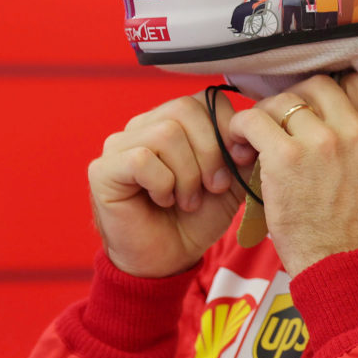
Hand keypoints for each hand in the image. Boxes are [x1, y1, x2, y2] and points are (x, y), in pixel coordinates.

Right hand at [88, 95, 242, 277]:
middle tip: (214, 186)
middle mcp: (142, 126)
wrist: (167, 259)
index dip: (227, 127)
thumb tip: (255, 127)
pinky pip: (141, 158)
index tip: (239, 160)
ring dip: (187, 174)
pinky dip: (163, 183)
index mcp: (172, 122)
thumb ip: (240, 152)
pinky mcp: (103, 169)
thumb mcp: (230, 181)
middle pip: (184, 109)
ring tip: (188, 200)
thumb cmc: (195, 219)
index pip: (204, 98)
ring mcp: (118, 145)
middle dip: (210, 151)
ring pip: (165, 133)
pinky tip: (163, 201)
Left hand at [227, 73, 357, 276]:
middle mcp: (356, 130)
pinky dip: (241, 128)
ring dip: (266, 114)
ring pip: (283, 100)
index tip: (317, 104)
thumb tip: (327, 114)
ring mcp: (321, 141)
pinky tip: (240, 144)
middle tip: (283, 123)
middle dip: (296, 99)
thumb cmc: (355, 227)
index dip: (334, 87)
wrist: (345, 265)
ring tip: (257, 137)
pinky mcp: (286, 156)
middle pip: (318, 85)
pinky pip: (253, 120)